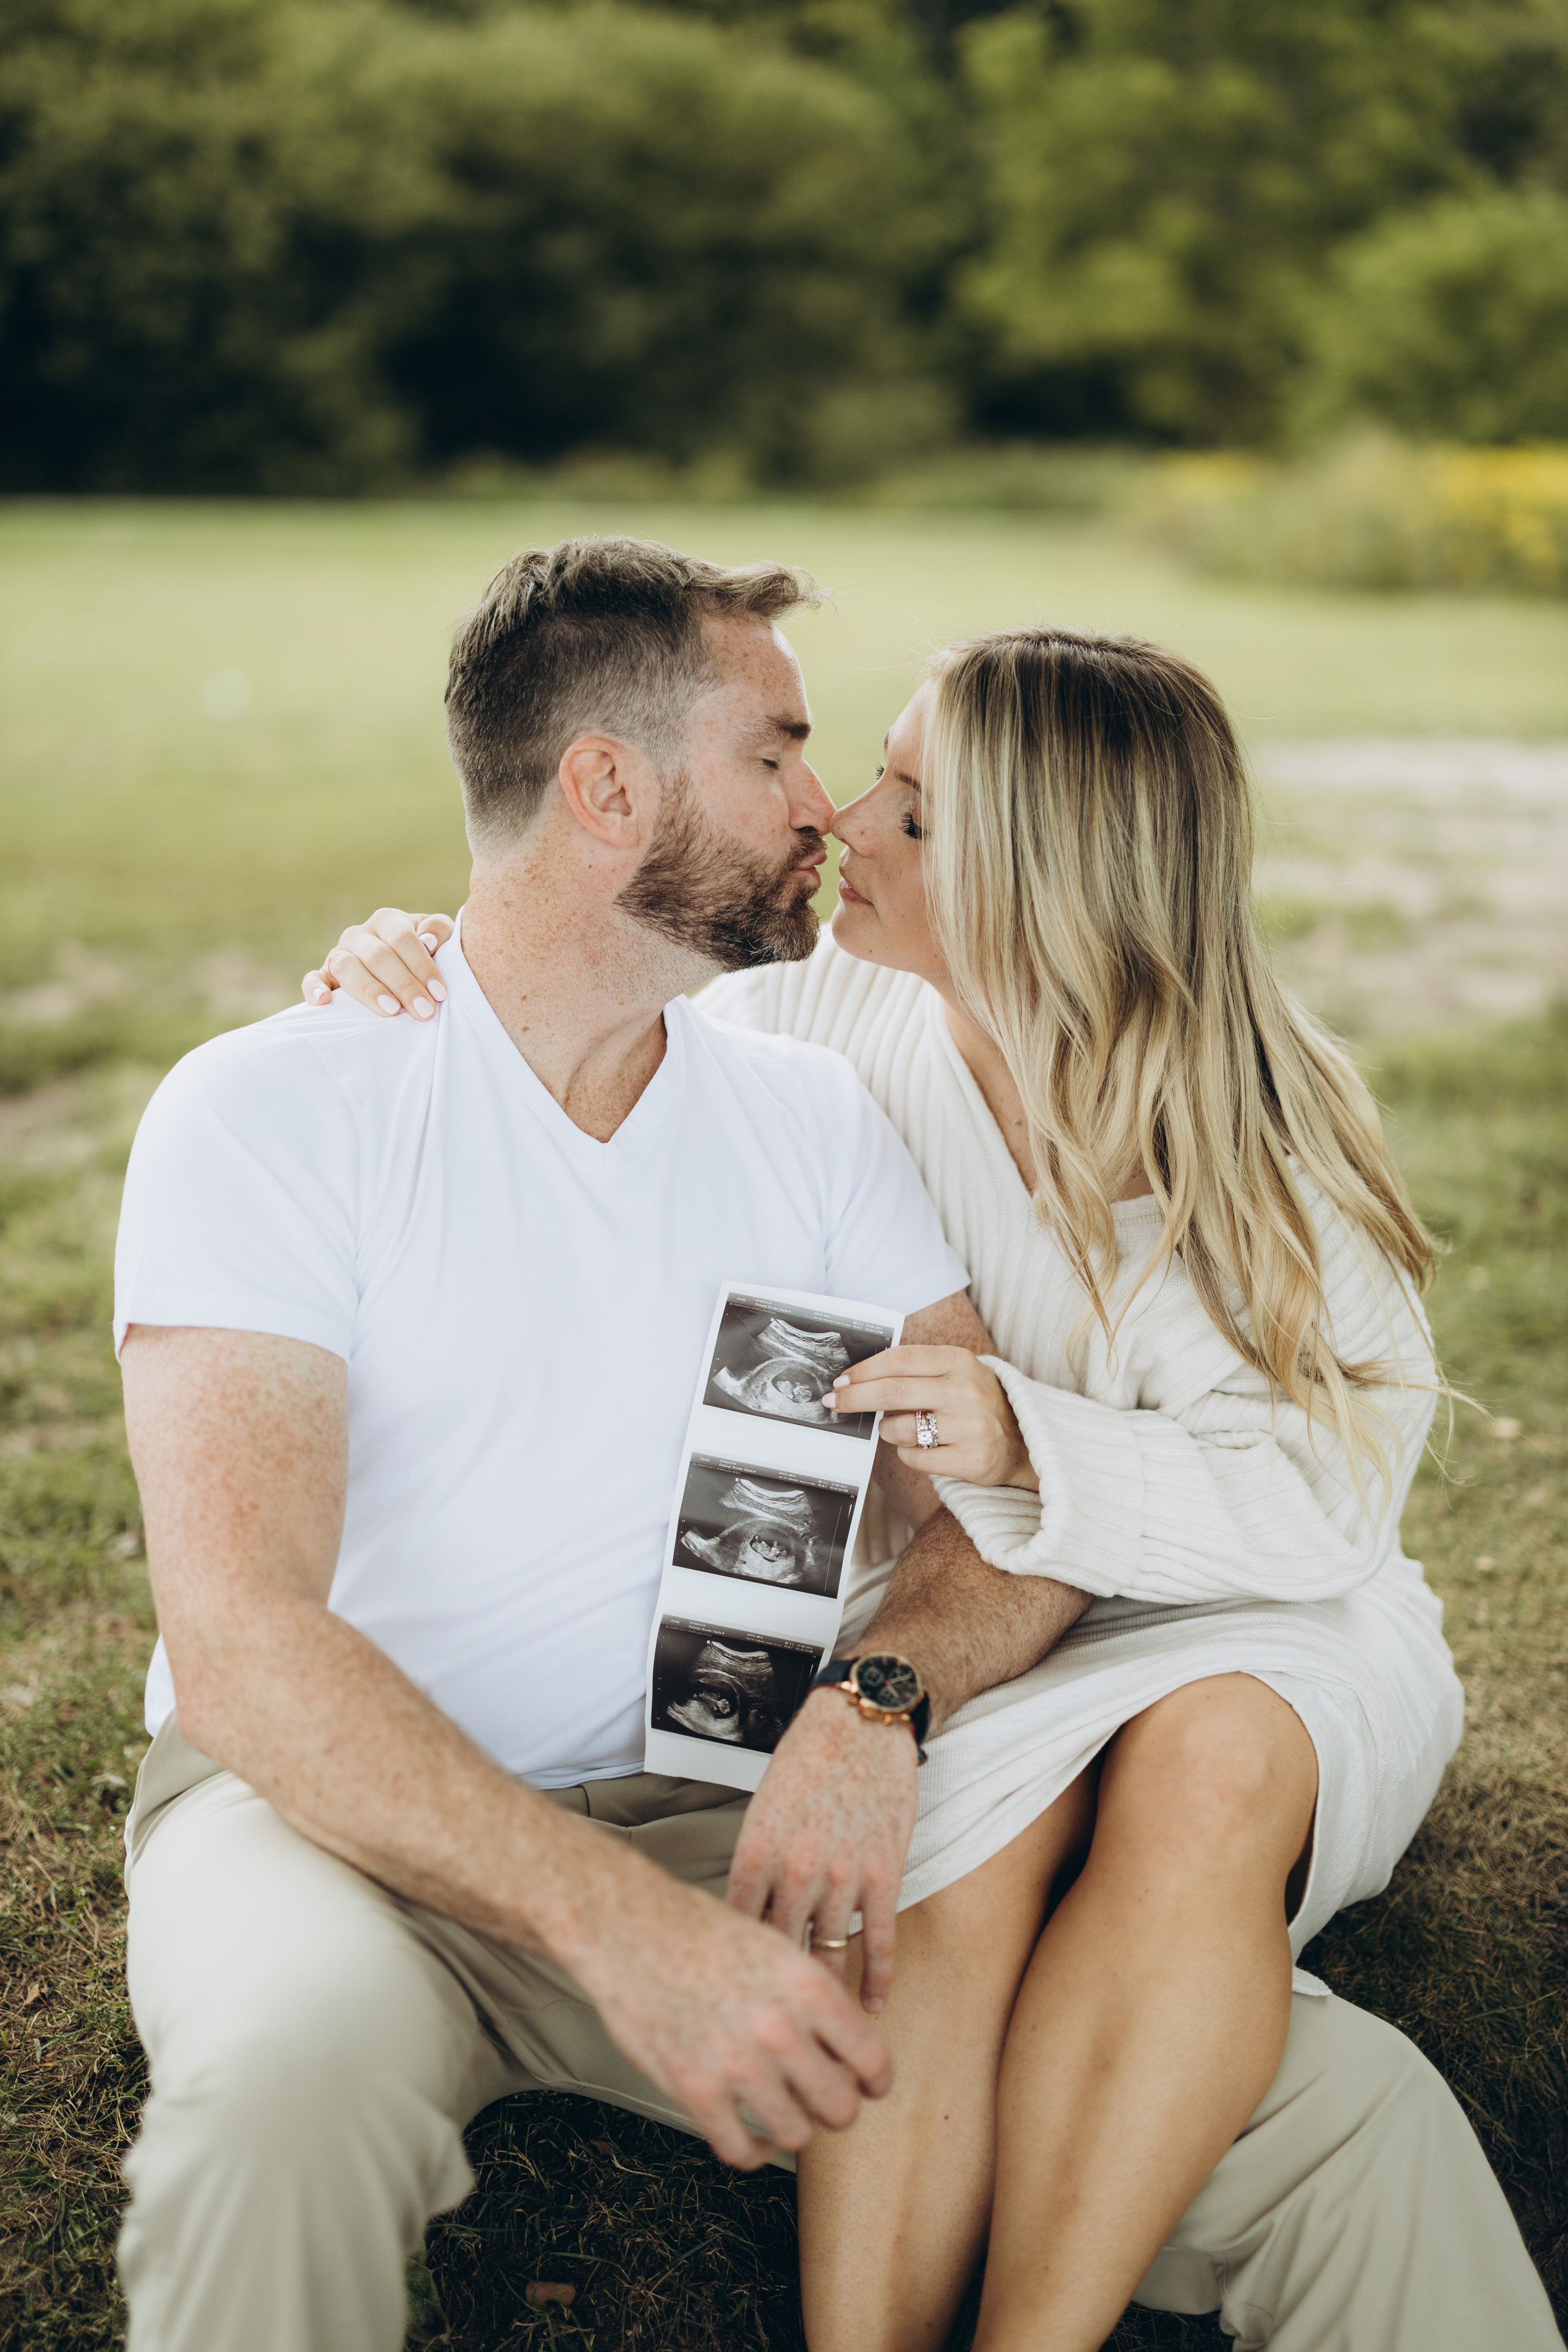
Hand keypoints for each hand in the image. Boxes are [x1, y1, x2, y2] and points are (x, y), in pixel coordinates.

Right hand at [302, 908, 455, 1018]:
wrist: (401, 969)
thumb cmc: (425, 955)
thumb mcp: (439, 939)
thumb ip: (439, 931)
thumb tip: (427, 941)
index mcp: (387, 921)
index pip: (402, 938)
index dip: (422, 965)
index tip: (439, 994)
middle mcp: (359, 934)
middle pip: (378, 956)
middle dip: (403, 985)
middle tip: (423, 1011)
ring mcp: (339, 954)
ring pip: (347, 966)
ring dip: (370, 990)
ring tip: (391, 1011)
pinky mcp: (324, 975)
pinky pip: (313, 978)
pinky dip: (314, 988)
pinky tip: (325, 1001)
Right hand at [566, 1842, 891, 2167]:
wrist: (627, 1926)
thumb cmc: (698, 1929)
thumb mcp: (773, 1945)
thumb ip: (810, 1995)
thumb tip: (843, 2037)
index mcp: (806, 1986)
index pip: (871, 2059)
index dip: (875, 2080)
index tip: (869, 2085)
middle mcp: (778, 2030)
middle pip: (840, 2107)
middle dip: (836, 2107)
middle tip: (824, 2100)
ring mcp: (736, 2066)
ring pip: (796, 2135)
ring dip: (794, 2127)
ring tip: (784, 2112)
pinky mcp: (695, 2091)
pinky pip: (740, 2150)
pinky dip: (752, 2151)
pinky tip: (750, 2136)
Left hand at [726, 1687, 919, 2013]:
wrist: (862, 1721)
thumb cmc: (808, 1757)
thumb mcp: (764, 1806)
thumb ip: (757, 1860)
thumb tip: (746, 1912)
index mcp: (756, 1849)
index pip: (735, 1924)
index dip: (732, 1962)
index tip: (728, 1992)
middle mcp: (795, 1868)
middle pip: (777, 1948)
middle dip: (771, 1989)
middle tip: (769, 2028)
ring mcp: (841, 1875)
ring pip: (826, 1951)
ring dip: (824, 1993)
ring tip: (818, 2030)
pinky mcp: (884, 1873)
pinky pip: (878, 1940)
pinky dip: (876, 1979)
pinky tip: (873, 2008)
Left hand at [827, 1345, 1038, 1488]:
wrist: (1023, 1442)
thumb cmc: (975, 1404)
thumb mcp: (955, 1373)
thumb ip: (915, 1371)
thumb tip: (858, 1379)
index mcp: (960, 1361)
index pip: (898, 1360)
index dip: (863, 1371)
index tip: (841, 1381)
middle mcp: (967, 1391)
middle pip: (892, 1392)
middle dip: (855, 1398)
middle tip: (834, 1404)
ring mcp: (972, 1427)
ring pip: (899, 1429)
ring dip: (886, 1431)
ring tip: (896, 1430)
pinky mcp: (972, 1460)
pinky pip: (915, 1458)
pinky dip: (906, 1454)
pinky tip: (919, 1448)